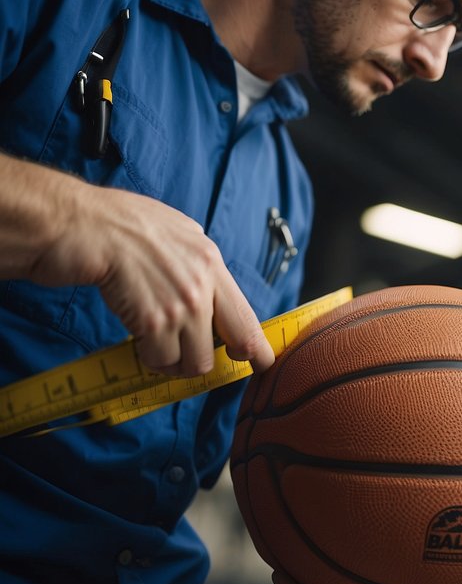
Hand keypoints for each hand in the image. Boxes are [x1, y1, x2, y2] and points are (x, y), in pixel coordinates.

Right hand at [28, 186, 272, 375]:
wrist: (75, 221)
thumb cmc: (112, 221)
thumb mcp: (171, 229)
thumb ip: (193, 259)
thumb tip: (203, 282)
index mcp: (210, 260)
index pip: (246, 314)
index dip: (258, 345)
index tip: (263, 361)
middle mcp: (203, 284)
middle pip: (234, 344)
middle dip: (216, 359)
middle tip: (190, 360)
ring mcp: (181, 305)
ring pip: (196, 361)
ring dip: (175, 362)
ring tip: (153, 346)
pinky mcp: (152, 321)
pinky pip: (161, 360)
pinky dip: (149, 359)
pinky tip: (137, 342)